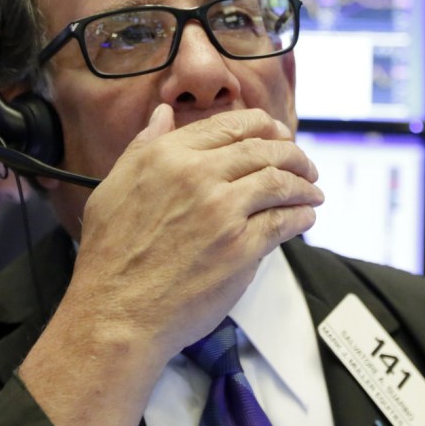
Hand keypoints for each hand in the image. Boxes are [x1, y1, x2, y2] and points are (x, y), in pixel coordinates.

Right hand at [67, 104, 323, 357]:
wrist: (115, 313)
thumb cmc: (111, 254)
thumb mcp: (114, 185)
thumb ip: (144, 144)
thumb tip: (163, 113)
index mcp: (168, 155)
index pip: (232, 124)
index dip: (265, 127)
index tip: (279, 134)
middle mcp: (198, 175)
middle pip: (264, 150)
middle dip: (293, 154)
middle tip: (305, 165)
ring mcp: (223, 211)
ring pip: (280, 182)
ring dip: (304, 184)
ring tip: (314, 191)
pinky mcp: (241, 247)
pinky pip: (284, 221)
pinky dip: (302, 215)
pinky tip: (306, 216)